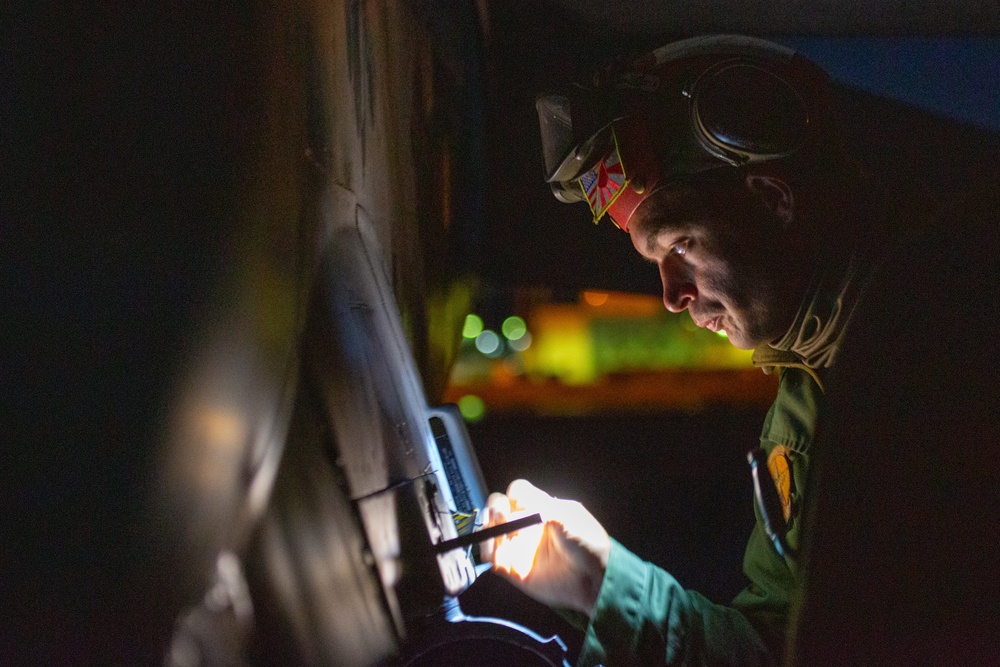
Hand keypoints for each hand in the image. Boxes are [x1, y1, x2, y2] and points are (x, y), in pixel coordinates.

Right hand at [480, 479, 610, 616]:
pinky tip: (494, 552)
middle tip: (499, 514)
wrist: (594, 578)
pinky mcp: (515, 571)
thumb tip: (512, 504)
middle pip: (498, 510)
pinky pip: (494, 560)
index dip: (514, 495)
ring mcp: (520, 548)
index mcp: (540, 509)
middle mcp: (526, 526)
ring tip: (494, 533)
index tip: (517, 500)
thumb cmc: (586, 541)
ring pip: (491, 534)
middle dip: (494, 508)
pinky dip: (488, 554)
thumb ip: (537, 506)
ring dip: (487, 531)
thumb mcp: (565, 514)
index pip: (516, 494)